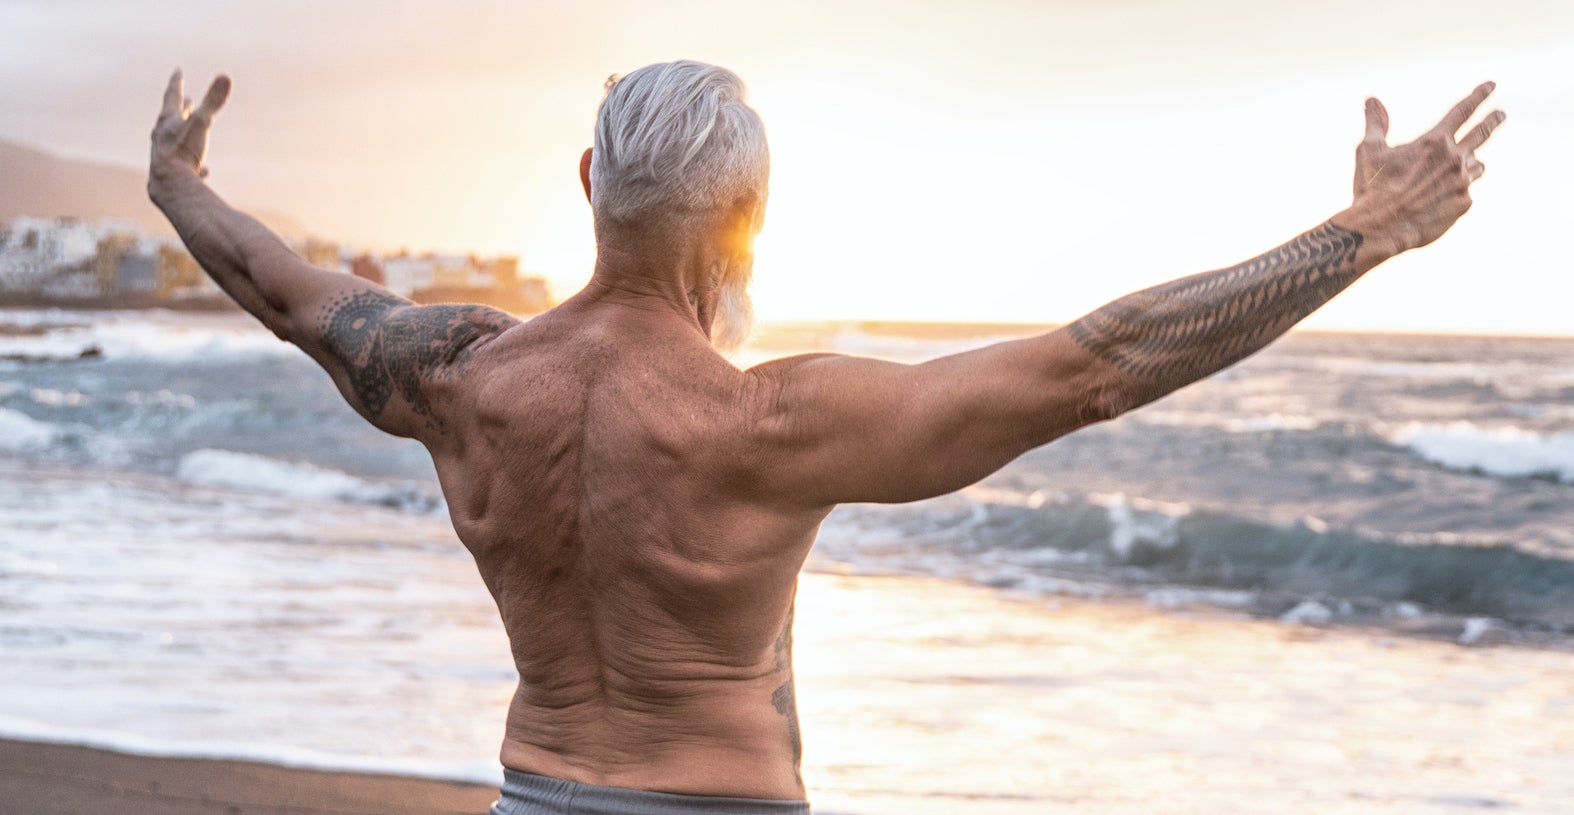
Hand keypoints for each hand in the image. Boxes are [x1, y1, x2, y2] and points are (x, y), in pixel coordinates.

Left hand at [148, 70, 230, 195]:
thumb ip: (213, 101)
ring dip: (184, 132)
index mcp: (168, 120)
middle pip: (171, 117)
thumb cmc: (183, 151)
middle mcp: (163, 135)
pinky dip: (196, 164)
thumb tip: (225, 77)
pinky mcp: (172, 172)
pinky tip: (205, 170)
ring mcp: (165, 153)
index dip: (176, 82)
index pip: (172, 96)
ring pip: (174, 139)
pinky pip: (186, 166)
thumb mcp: (201, 123)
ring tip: (190, 130)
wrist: (169, 184)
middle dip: (182, 107)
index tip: (178, 71)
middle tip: (186, 97)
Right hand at [1351, 82, 1503, 251]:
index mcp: (1434, 142)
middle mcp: (1454, 159)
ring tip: (1471, 163)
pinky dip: (1457, 191)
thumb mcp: (1370, 151)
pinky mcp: (1464, 205)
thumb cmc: (1372, 188)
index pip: (1463, 110)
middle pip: (1482, 133)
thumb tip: (1371, 99)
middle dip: (1493, 120)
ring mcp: (1462, 183)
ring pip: (1476, 165)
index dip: (1479, 95)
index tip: (1491, 85)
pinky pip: (1466, 192)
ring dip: (1473, 161)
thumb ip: (1376, 123)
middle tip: (1501, 114)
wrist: (1381, 228)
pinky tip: (1442, 199)